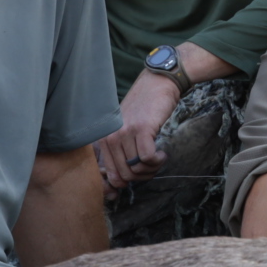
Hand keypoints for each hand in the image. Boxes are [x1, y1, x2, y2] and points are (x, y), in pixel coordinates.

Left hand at [97, 72, 183, 188]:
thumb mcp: (126, 130)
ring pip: (137, 168)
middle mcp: (111, 137)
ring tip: (158, 158)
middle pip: (125, 175)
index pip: (111, 175)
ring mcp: (125, 133)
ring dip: (152, 168)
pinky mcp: (141, 129)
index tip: (141, 174)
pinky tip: (162, 153)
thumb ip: (121, 151)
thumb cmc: (144, 108)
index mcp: (104, 139)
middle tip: (153, 166)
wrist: (158, 84)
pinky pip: (147, 158)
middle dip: (143, 176)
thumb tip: (122, 181)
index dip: (128, 182)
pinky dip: (157, 161)